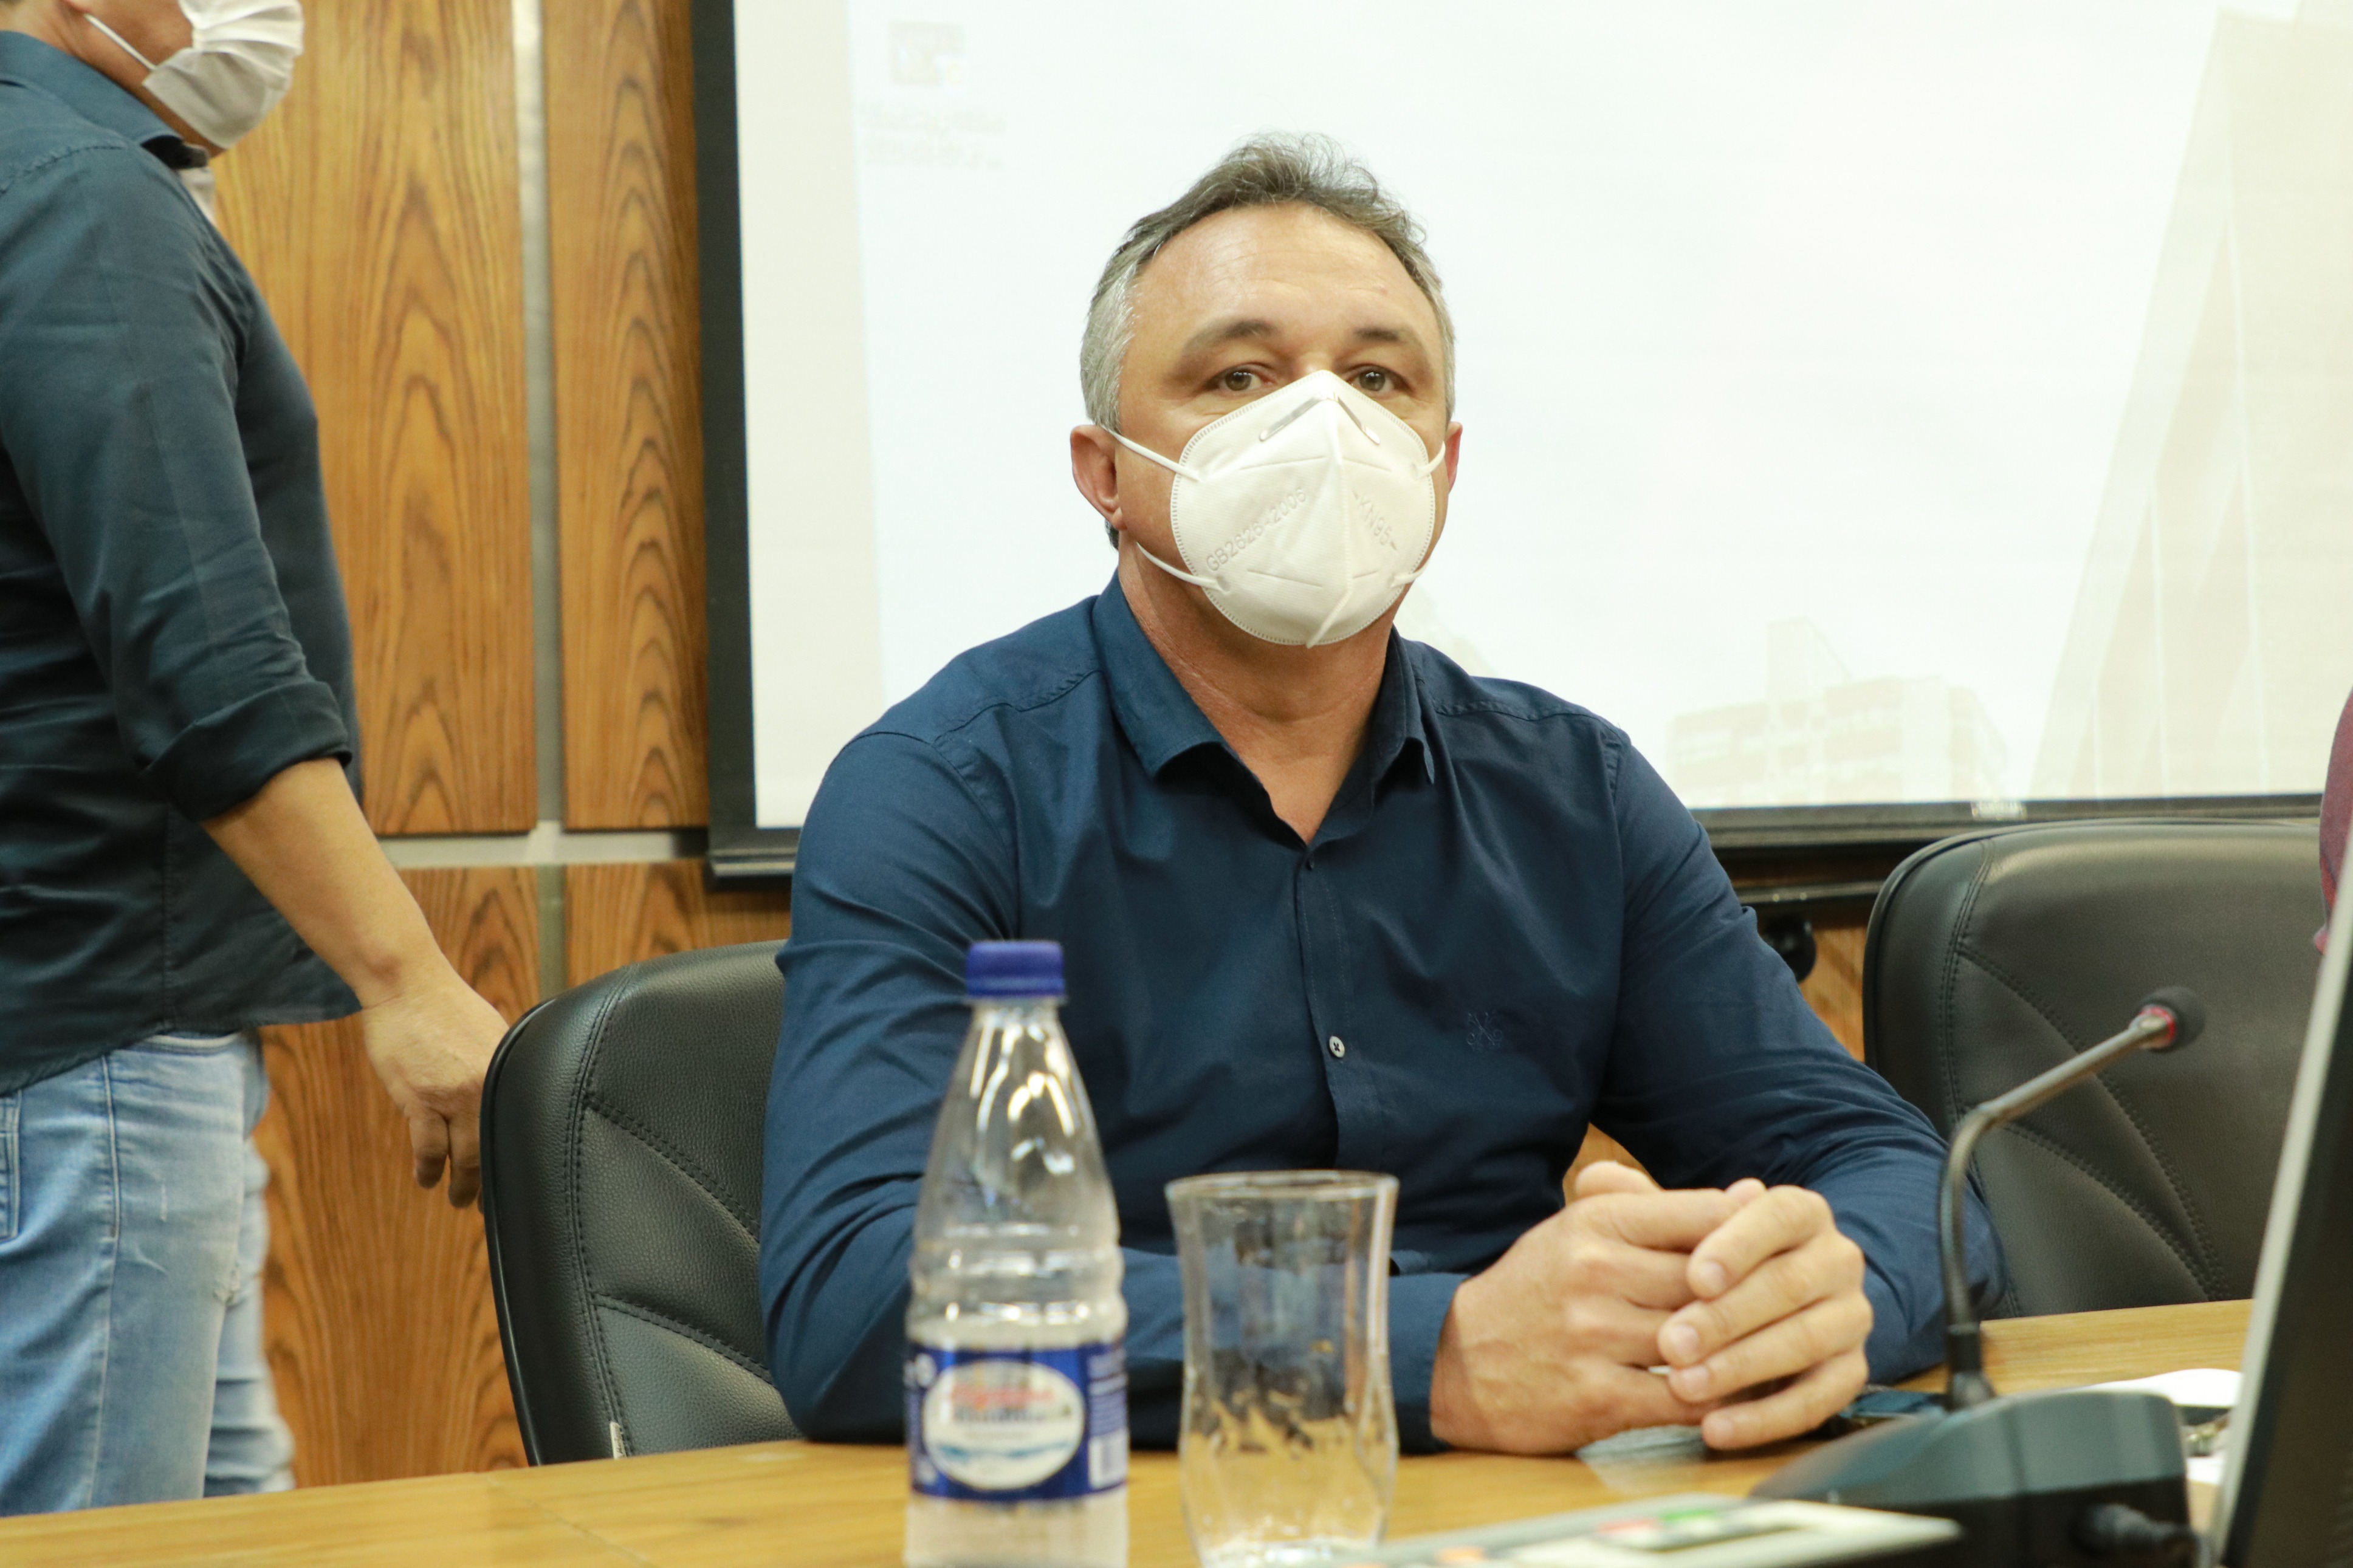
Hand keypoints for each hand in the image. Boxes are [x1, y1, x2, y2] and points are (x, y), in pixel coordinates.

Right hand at [358, 973, 504, 1206]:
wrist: (408, 986)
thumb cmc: (448, 1007)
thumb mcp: (491, 1034)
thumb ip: (502, 1067)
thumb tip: (512, 1096)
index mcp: (510, 1069)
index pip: (523, 1124)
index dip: (522, 1158)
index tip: (523, 1180)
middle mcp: (488, 1086)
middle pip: (496, 1148)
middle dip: (492, 1183)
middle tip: (486, 1203)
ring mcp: (454, 1095)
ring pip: (464, 1157)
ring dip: (461, 1185)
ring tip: (459, 1199)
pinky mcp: (419, 1098)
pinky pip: (428, 1147)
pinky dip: (428, 1169)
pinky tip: (427, 1179)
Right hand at [1428, 1162, 1762, 1452]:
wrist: (1458, 1359)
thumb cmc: (1536, 1289)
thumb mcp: (1583, 1231)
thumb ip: (1663, 1213)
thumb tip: (1750, 1195)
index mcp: (1596, 1222)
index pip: (1702, 1218)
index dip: (1754, 1238)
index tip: (1784, 1251)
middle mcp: (1595, 1271)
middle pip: (1710, 1282)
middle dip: (1759, 1298)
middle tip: (1801, 1308)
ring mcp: (1594, 1335)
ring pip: (1702, 1341)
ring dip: (1745, 1353)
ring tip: (1780, 1354)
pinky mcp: (1596, 1394)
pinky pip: (1681, 1399)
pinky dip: (1717, 1401)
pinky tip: (1737, 1396)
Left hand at [1656, 1182, 1872, 1448]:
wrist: (1753, 1314)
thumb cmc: (1703, 1264)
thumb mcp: (1675, 1230)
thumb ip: (1640, 1205)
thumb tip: (1596, 1178)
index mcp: (1800, 1212)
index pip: (1777, 1216)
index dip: (1738, 1245)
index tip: (1693, 1276)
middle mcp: (1836, 1259)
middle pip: (1789, 1283)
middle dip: (1727, 1316)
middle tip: (1671, 1343)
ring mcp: (1849, 1316)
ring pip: (1805, 1341)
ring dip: (1742, 1368)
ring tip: (1682, 1386)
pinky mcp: (1851, 1371)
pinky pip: (1819, 1400)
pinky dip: (1766, 1418)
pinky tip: (1716, 1429)